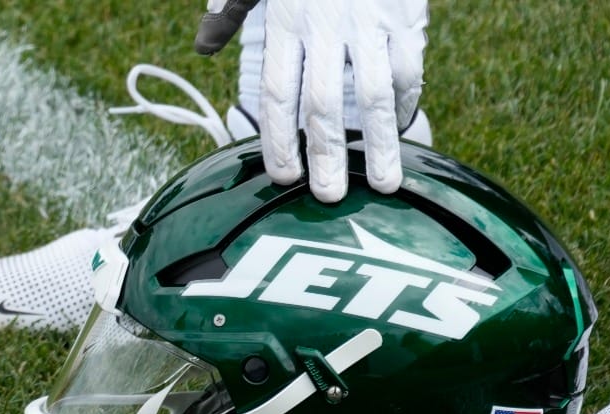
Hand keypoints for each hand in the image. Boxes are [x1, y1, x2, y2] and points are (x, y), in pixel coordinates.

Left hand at [195, 0, 427, 203]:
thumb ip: (231, 10)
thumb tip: (203, 44)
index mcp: (285, 22)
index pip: (275, 94)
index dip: (277, 140)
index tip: (283, 176)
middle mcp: (323, 27)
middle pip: (320, 105)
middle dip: (324, 157)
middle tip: (328, 198)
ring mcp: (366, 24)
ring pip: (370, 95)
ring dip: (377, 145)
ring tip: (382, 184)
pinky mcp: (402, 18)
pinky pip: (406, 69)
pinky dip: (404, 102)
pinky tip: (400, 128)